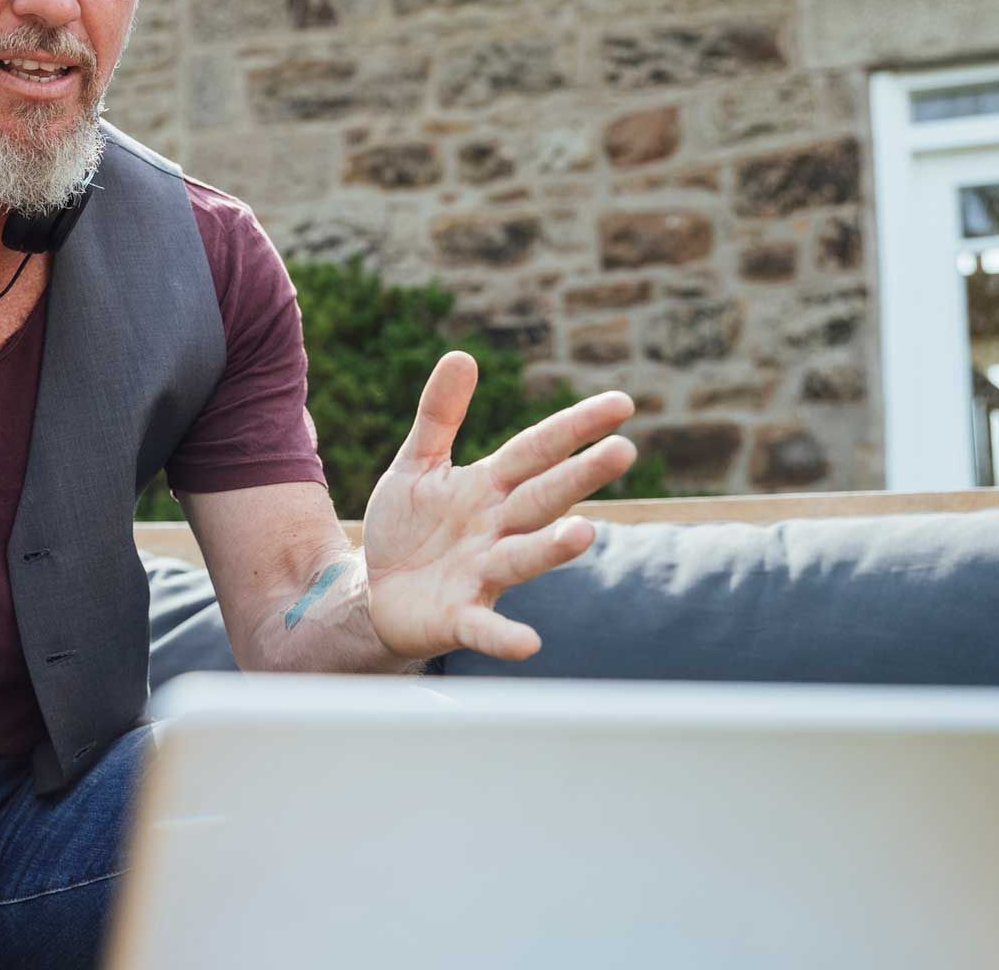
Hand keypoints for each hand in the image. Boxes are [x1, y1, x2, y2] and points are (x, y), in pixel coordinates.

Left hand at [363, 352, 635, 661]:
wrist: (375, 593)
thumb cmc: (408, 528)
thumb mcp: (417, 465)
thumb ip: (438, 415)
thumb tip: (462, 355)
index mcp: (489, 487)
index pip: (537, 450)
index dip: (574, 427)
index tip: (622, 403)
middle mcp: (497, 529)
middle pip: (541, 498)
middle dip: (579, 477)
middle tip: (622, 451)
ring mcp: (483, 574)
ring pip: (522, 557)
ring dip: (552, 549)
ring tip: (584, 534)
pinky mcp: (460, 617)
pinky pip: (485, 627)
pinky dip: (505, 635)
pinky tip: (530, 643)